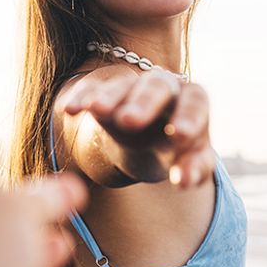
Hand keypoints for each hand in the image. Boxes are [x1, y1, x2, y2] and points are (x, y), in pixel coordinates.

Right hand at [57, 68, 214, 188]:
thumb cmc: (173, 149)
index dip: (189, 117)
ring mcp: (130, 86)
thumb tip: (185, 180)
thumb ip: (193, 170)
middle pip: (156, 87)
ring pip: (121, 86)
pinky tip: (70, 109)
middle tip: (130, 121)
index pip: (195, 102)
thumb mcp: (189, 162)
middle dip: (144, 103)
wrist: (143, 139)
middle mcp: (163, 87)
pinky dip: (82, 97)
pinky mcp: (101, 89)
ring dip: (109, 97)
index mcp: (192, 101)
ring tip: (95, 110)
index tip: (181, 136)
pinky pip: (91, 88)